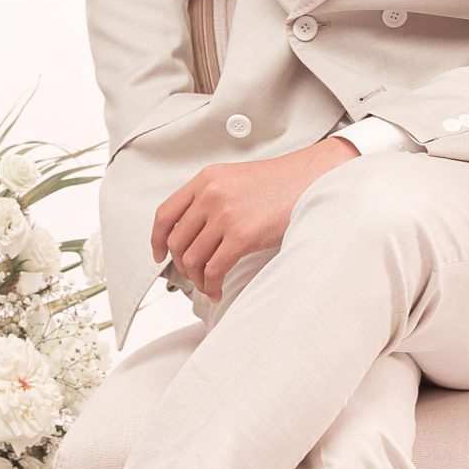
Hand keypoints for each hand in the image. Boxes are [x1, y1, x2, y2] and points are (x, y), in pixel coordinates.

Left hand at [152, 136, 357, 301]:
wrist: (312, 181)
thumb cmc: (280, 183)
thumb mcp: (235, 179)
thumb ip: (211, 197)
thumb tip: (194, 230)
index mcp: (206, 179)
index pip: (165, 213)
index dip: (157, 239)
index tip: (159, 253)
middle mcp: (210, 195)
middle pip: (177, 240)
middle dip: (181, 265)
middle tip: (192, 274)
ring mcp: (225, 215)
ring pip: (192, 258)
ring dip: (197, 279)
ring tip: (207, 285)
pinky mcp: (241, 235)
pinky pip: (214, 269)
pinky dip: (211, 285)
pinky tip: (217, 289)